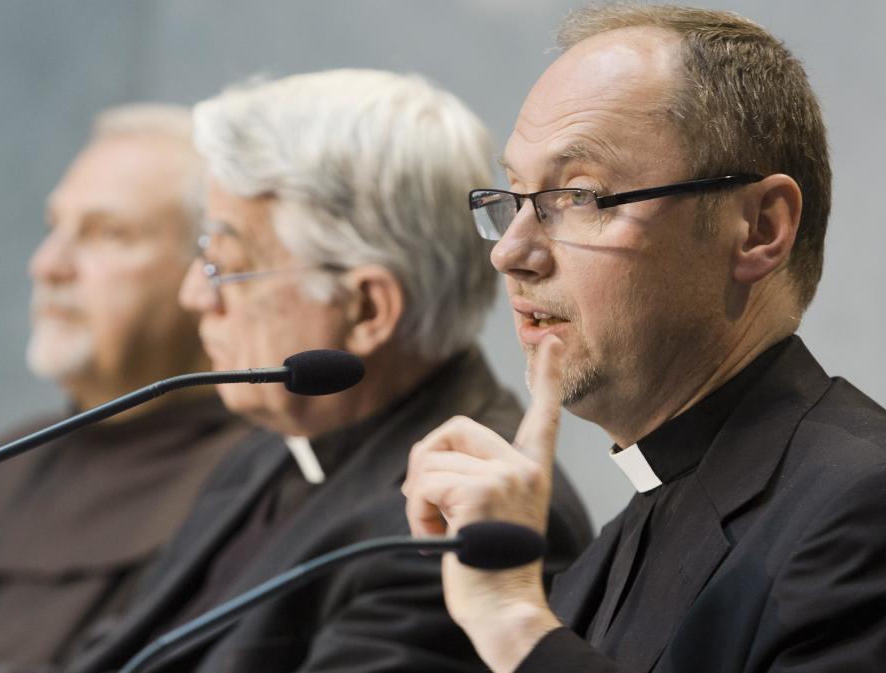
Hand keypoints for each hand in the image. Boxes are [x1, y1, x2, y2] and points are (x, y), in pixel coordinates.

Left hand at [402, 336, 567, 671]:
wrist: (504, 611)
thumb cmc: (489, 572)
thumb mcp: (488, 516)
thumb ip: (474, 479)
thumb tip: (429, 460)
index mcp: (531, 471)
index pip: (541, 416)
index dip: (545, 377)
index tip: (549, 342)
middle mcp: (523, 467)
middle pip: (454, 428)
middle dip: (425, 459)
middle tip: (423, 500)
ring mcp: (505, 476)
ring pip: (430, 461)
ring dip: (417, 499)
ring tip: (438, 532)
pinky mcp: (480, 490)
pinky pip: (423, 484)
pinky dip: (415, 513)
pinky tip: (435, 539)